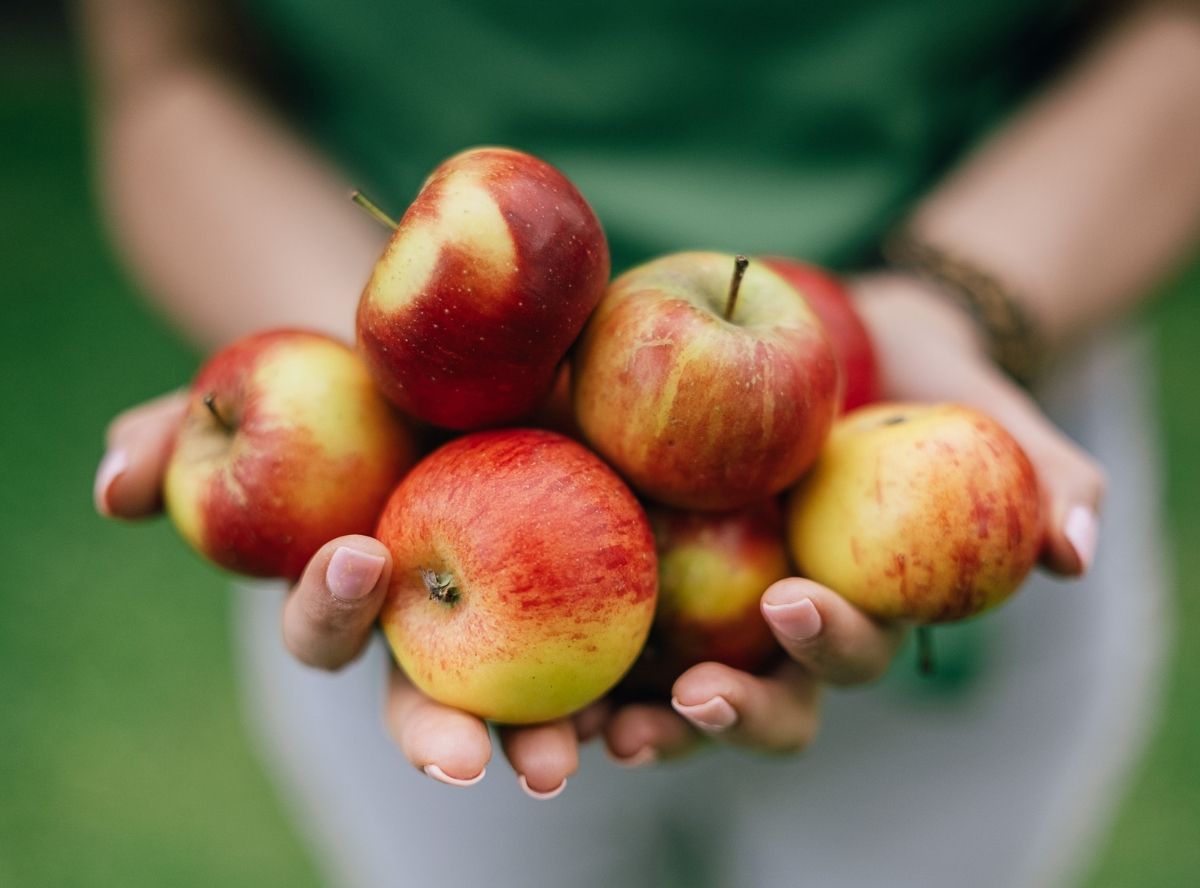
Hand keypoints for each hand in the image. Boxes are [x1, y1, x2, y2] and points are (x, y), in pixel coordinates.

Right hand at [94, 394, 581, 798]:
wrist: (462, 351)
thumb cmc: (346, 381)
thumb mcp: (265, 388)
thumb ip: (181, 431)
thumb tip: (111, 486)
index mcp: (355, 591)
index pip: (330, 630)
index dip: (333, 610)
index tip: (361, 557)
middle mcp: (431, 621)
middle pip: (429, 698)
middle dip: (445, 737)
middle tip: (475, 764)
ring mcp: (512, 613)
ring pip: (524, 698)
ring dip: (542, 737)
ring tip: (568, 761)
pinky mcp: (587, 584)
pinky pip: (608, 641)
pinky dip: (628, 675)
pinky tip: (657, 694)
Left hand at [602, 270, 1106, 763]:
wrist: (834, 331)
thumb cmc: (917, 377)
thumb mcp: (978, 405)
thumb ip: (1039, 471)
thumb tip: (1075, 556)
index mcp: (850, 602)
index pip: (843, 655)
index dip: (824, 650)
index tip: (792, 603)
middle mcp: (770, 622)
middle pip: (748, 700)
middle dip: (719, 717)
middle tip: (677, 707)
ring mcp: (701, 597)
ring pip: (663, 683)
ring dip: (625, 715)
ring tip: (583, 729)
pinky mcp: (635, 555)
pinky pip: (597, 607)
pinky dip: (565, 635)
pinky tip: (523, 640)